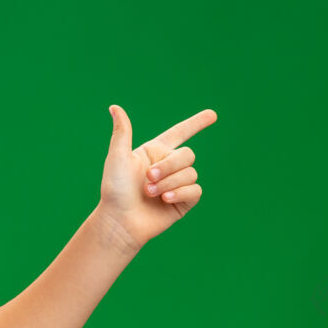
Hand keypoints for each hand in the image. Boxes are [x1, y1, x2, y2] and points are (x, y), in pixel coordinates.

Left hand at [95, 105, 217, 252]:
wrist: (120, 221)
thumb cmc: (115, 189)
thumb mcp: (117, 157)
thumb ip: (122, 132)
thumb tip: (115, 107)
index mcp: (155, 152)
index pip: (180, 133)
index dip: (196, 123)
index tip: (212, 115)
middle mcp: (168, 166)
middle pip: (187, 154)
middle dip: (169, 166)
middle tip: (148, 178)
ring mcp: (177, 184)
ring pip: (191, 173)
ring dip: (169, 182)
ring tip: (150, 193)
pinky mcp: (183, 202)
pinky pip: (195, 190)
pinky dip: (180, 193)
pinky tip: (165, 200)